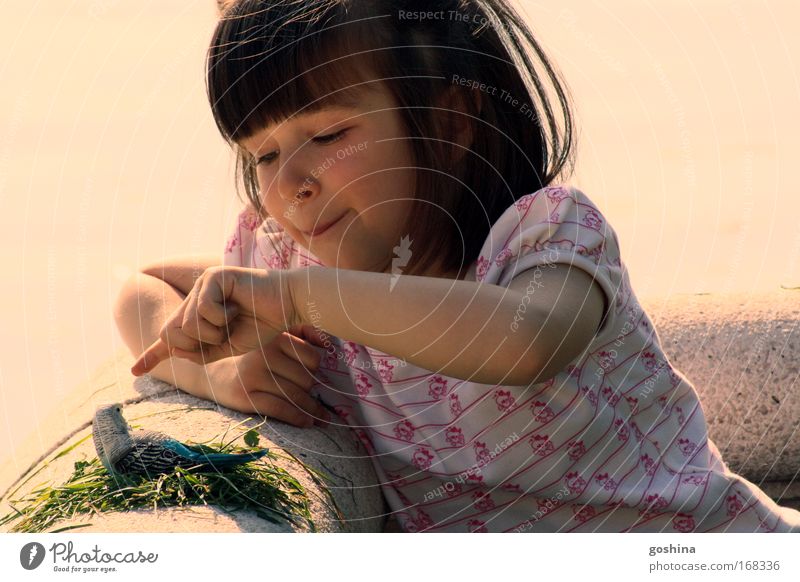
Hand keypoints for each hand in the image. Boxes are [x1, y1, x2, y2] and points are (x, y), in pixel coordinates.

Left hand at [131, 266, 297, 375]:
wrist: (288, 304)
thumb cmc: (264, 323)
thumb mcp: (230, 347)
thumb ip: (203, 352)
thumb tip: (177, 351)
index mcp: (199, 313)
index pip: (170, 335)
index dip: (152, 354)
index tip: (135, 372)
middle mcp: (196, 296)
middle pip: (172, 331)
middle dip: (195, 343)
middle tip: (222, 337)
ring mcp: (203, 284)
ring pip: (187, 323)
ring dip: (213, 332)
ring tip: (235, 320)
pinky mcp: (213, 277)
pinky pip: (202, 308)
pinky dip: (221, 317)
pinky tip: (238, 308)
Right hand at [202, 325, 331, 427]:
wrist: (216, 375)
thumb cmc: (257, 359)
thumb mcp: (276, 341)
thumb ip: (302, 334)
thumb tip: (326, 342)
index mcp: (276, 339)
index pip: (312, 357)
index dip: (316, 370)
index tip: (316, 377)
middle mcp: (264, 355)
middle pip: (305, 379)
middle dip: (313, 392)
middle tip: (315, 400)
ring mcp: (253, 376)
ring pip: (295, 396)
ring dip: (312, 410)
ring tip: (321, 418)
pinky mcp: (246, 397)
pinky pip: (281, 409)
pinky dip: (298, 418)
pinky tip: (307, 423)